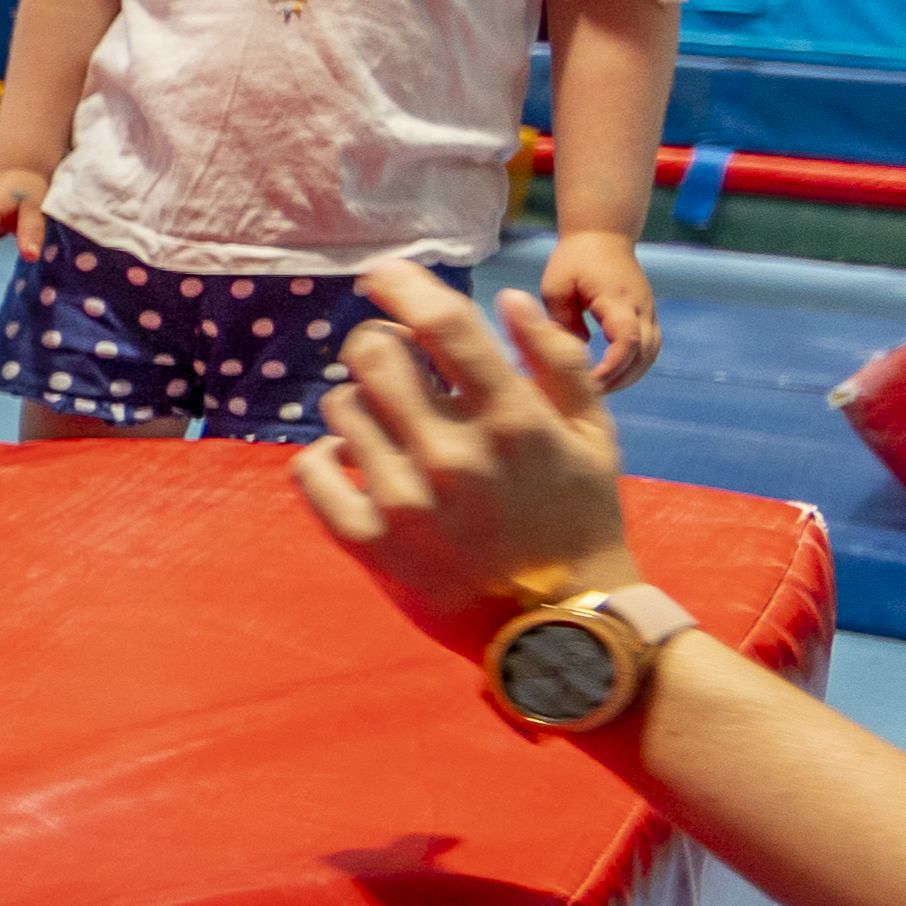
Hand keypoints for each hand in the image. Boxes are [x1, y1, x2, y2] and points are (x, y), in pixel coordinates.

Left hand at [292, 261, 638, 641]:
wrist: (559, 632)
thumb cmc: (580, 523)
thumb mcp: (593, 437)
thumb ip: (557, 361)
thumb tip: (508, 300)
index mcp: (513, 421)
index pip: (442, 323)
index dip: (402, 283)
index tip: (382, 274)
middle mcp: (454, 457)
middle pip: (374, 353)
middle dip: (380, 342)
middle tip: (394, 361)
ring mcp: (406, 502)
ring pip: (341, 406)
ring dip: (359, 401)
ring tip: (388, 425)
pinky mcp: (370, 545)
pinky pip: (312, 470)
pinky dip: (326, 455)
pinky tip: (355, 460)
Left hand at [534, 229, 663, 393]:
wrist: (603, 234)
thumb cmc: (575, 258)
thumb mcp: (556, 286)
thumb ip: (562, 321)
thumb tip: (573, 352)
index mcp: (617, 298)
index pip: (627, 339)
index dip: (612, 366)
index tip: (590, 382)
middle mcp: (640, 307)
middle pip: (644, 354)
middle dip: (619, 379)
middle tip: (588, 394)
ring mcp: (648, 312)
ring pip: (650, 355)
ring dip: (629, 376)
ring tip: (599, 390)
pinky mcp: (647, 315)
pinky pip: (649, 348)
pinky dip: (633, 367)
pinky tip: (611, 377)